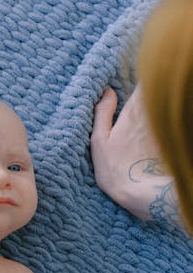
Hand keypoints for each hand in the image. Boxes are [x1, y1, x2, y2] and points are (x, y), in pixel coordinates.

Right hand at [91, 86, 175, 220]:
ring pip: (166, 106)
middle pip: (158, 91)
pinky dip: (169, 120)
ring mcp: (165, 127)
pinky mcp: (173, 139)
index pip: (145, 82)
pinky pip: (172, 121)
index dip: (145, 78)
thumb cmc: (116, 170)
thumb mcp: (99, 142)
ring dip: (162, 104)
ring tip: (158, 104)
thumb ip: (102, 114)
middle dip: (155, 88)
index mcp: (133, 111)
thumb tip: (107, 92)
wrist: (143, 194)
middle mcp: (152, 115)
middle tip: (151, 87)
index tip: (140, 79)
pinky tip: (164, 127)